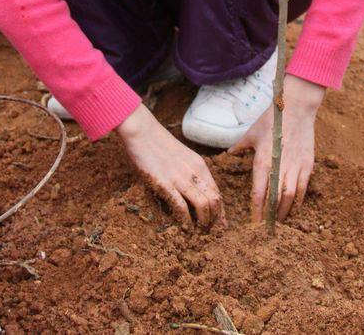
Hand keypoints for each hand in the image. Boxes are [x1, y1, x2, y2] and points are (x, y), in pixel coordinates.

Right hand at [117, 103, 224, 228]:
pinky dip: (185, 220)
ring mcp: (180, 178)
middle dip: (214, 221)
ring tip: (198, 232)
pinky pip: (181, 206)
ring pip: (203, 205)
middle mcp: (194, 172)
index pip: (217, 193)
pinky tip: (184, 227)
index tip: (220, 226)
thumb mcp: (183, 157)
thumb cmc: (159, 144)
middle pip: (215, 201)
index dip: (220, 212)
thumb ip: (190, 173)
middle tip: (208, 232)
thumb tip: (194, 192)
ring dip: (203, 223)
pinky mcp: (165, 183)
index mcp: (200, 165)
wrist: (142, 131)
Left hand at [229, 75, 324, 223]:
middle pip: (275, 201)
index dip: (256, 212)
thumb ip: (240, 146)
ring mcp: (295, 168)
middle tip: (266, 230)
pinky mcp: (307, 165)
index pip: (258, 194)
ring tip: (279, 223)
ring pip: (290, 198)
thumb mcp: (252, 133)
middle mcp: (279, 168)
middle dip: (270, 218)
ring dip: (284, 213)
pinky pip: (303, 189)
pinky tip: (293, 208)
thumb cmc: (272, 119)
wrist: (296, 108)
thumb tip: (229, 153)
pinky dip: (298, 202)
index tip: (253, 226)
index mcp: (262, 162)